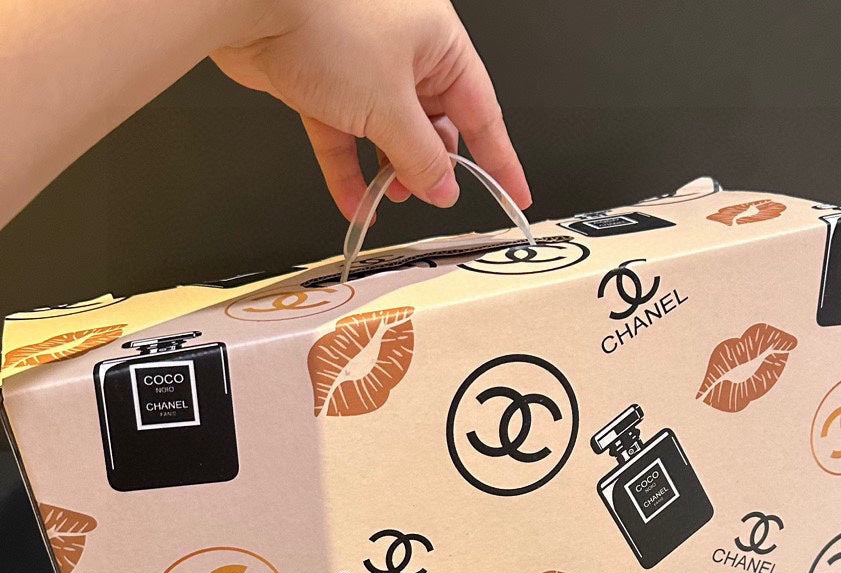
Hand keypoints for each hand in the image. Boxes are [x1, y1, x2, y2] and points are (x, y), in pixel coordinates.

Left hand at [212, 0, 530, 218]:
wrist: (246, 3)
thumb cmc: (326, 25)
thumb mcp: (390, 107)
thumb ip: (422, 157)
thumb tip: (444, 189)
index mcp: (438, 41)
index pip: (482, 112)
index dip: (499, 160)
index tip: (514, 194)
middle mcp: (404, 49)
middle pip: (432, 124)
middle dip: (430, 167)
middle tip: (430, 199)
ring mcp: (360, 64)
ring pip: (387, 132)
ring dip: (389, 172)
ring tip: (388, 199)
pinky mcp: (320, 79)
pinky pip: (344, 134)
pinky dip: (349, 170)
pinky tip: (353, 205)